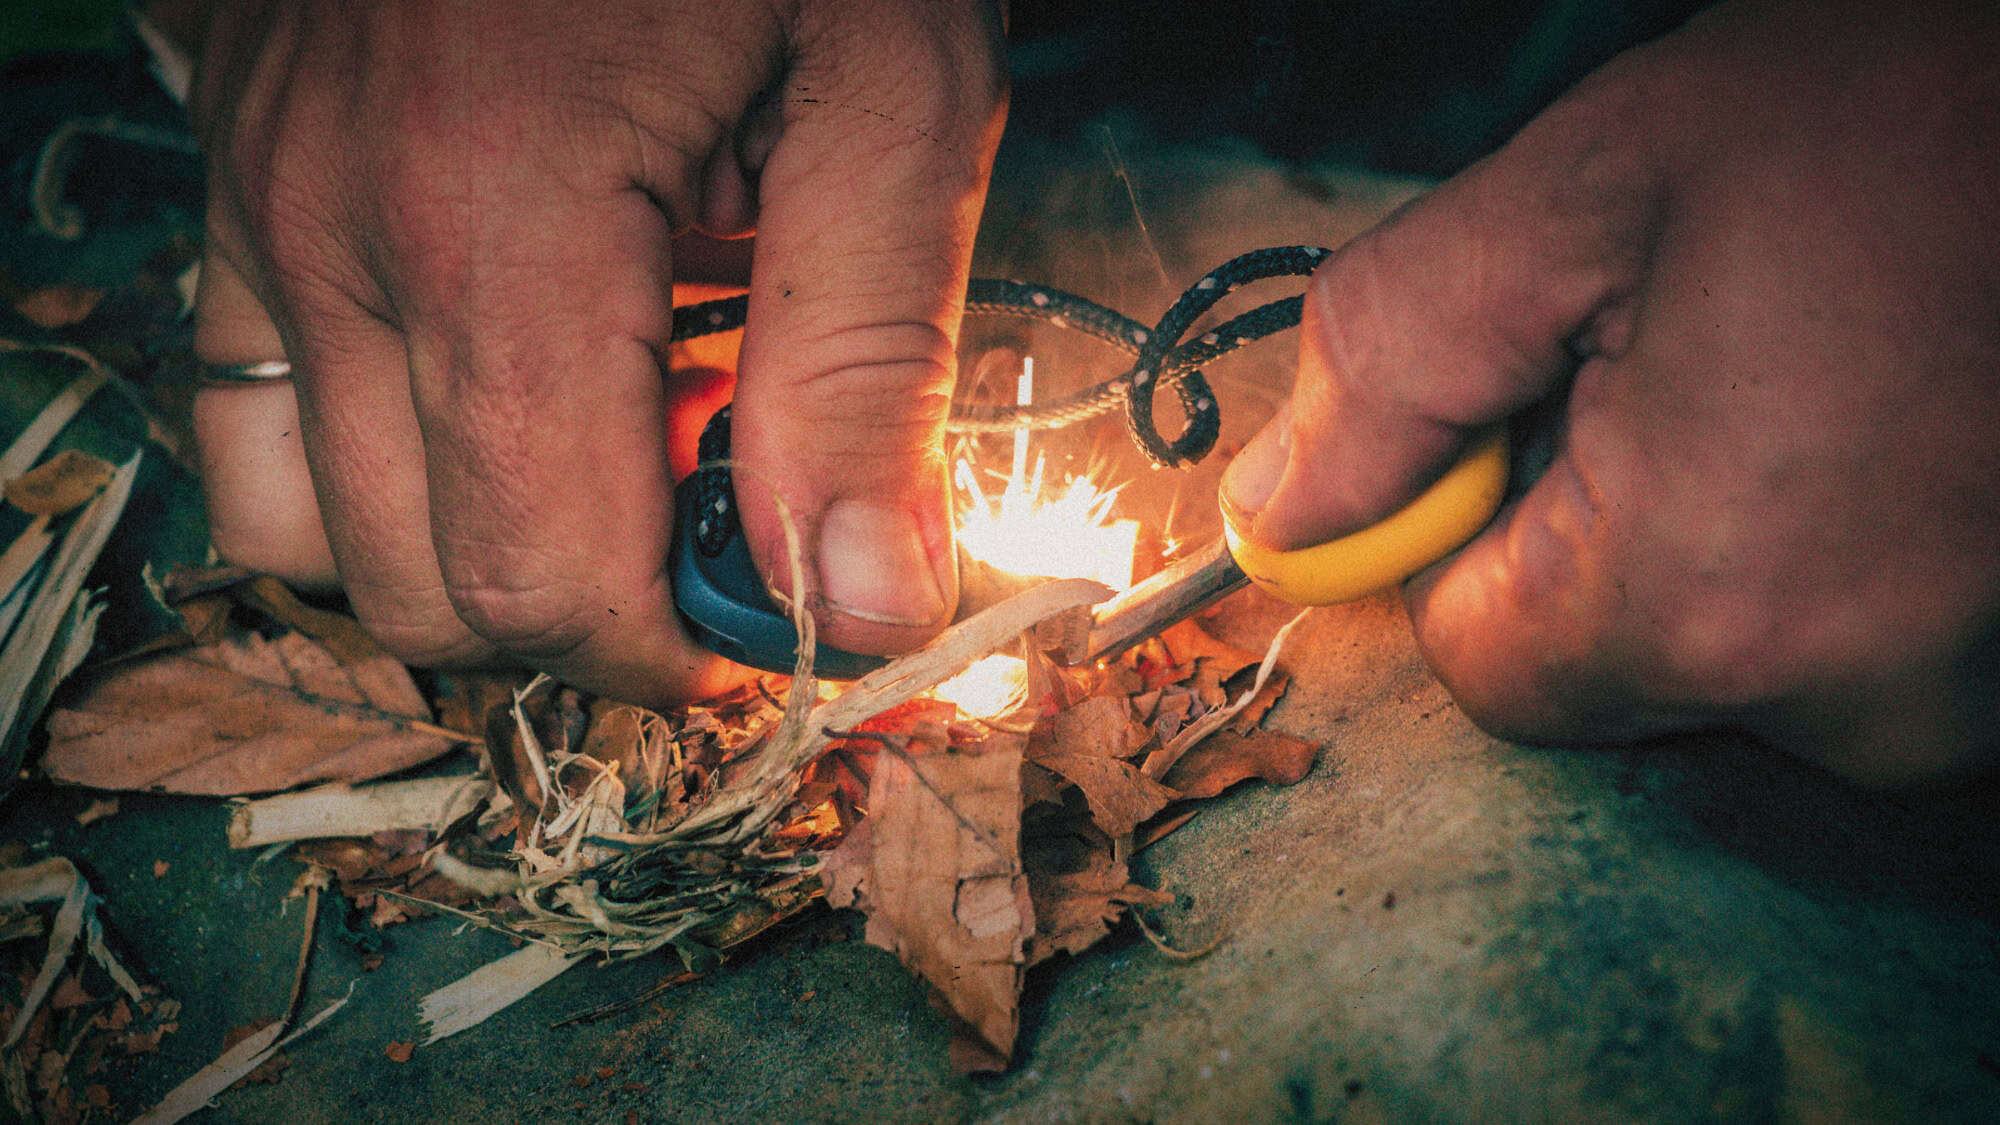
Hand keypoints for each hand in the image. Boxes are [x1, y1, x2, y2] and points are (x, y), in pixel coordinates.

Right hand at [186, 0, 1005, 704]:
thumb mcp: (894, 88)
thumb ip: (872, 366)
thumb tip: (863, 605)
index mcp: (498, 213)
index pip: (541, 578)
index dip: (674, 654)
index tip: (780, 621)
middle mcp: (336, 221)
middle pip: (424, 588)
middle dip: (591, 613)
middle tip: (722, 522)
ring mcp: (266, 196)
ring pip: (314, 526)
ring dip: (477, 545)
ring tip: (619, 447)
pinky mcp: (251, 171)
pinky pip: (255, 407)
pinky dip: (378, 458)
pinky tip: (509, 380)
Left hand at [1222, 0, 1999, 784]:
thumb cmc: (1906, 117)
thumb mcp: (1589, 191)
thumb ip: (1395, 366)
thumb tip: (1279, 514)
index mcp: (1706, 599)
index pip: (1478, 660)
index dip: (1471, 529)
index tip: (1538, 402)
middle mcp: (1852, 700)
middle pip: (1615, 664)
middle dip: (1610, 521)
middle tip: (1711, 351)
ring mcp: (1965, 700)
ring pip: (1745, 651)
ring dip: (1741, 525)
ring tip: (1830, 367)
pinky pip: (1859, 640)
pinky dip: (1845, 544)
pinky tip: (1895, 420)